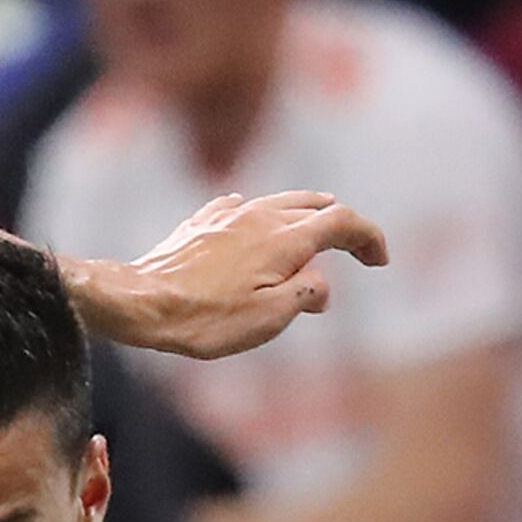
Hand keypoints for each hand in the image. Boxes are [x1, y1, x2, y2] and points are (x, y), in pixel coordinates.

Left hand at [86, 191, 389, 359]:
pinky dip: (264, 215)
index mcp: (284, 240)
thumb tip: (320, 282)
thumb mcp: (270, 318)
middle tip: (358, 251)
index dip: (369, 237)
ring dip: (308, 213)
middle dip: (344, 225)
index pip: (342, 222)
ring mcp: (229, 216)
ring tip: (319, 227)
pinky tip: (256, 225)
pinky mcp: (202, 223)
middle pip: (315, 205)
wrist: (142, 304)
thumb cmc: (206, 319)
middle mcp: (260, 217)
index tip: (380, 260)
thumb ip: (306, 293)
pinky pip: (243, 208)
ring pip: (281, 201)